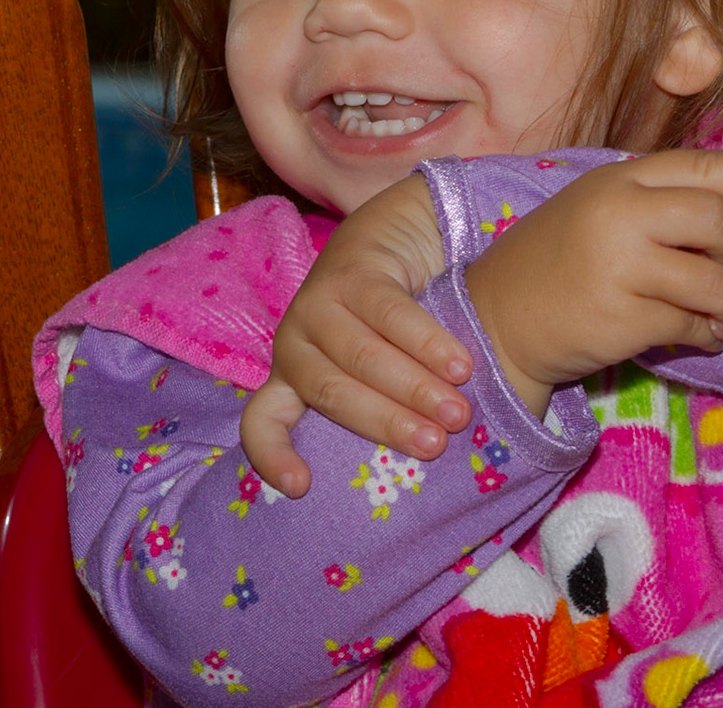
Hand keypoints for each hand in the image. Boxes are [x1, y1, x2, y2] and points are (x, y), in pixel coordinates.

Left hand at [240, 175, 468, 496]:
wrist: (392, 236)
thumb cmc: (385, 326)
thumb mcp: (370, 372)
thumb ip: (382, 408)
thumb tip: (430, 464)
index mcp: (291, 377)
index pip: (262, 422)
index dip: (273, 455)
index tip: (301, 486)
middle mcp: (294, 342)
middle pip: (331, 393)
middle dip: (386, 422)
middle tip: (436, 445)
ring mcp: (318, 302)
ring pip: (361, 355)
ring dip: (414, 387)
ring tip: (457, 411)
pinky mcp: (351, 270)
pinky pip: (390, 312)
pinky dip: (428, 343)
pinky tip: (459, 364)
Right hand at [465, 150, 722, 414]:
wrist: (497, 317)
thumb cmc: (556, 261)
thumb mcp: (599, 210)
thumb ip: (655, 202)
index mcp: (617, 179)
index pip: (701, 168)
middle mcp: (619, 213)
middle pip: (718, 220)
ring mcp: (620, 266)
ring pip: (717, 282)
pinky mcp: (623, 318)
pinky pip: (695, 325)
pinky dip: (707, 335)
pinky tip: (695, 336)